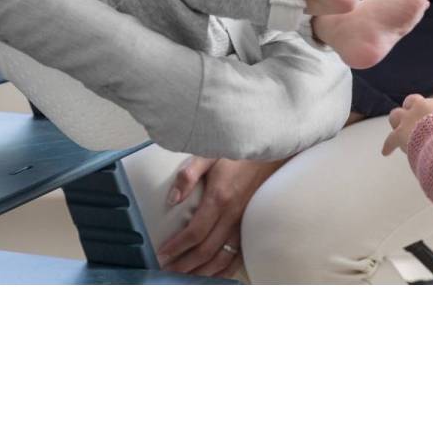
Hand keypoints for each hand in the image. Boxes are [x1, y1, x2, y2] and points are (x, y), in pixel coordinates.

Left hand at [156, 155, 286, 277]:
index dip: (177, 246)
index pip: (195, 232)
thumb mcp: (209, 155)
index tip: (162, 254)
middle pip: (206, 250)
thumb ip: (188, 175)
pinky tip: (212, 275)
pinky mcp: (250, 227)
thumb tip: (172, 199)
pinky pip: (238, 255)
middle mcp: (231, 216)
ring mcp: (243, 224)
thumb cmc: (237, 156)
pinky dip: (224, 270)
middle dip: (184, 264)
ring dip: (202, 271)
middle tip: (167, 271)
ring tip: (184, 278)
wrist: (270, 155)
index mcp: (219, 199)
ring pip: (222, 258)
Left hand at [381, 94, 432, 156]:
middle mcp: (422, 107)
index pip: (431, 105)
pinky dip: (388, 146)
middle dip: (410, 110)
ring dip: (397, 122)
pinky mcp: (400, 133)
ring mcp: (409, 118)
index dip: (428, 113)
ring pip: (396, 115)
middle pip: (411, 102)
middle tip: (413, 121)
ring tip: (397, 130)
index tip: (431, 121)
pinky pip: (390, 140)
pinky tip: (386, 152)